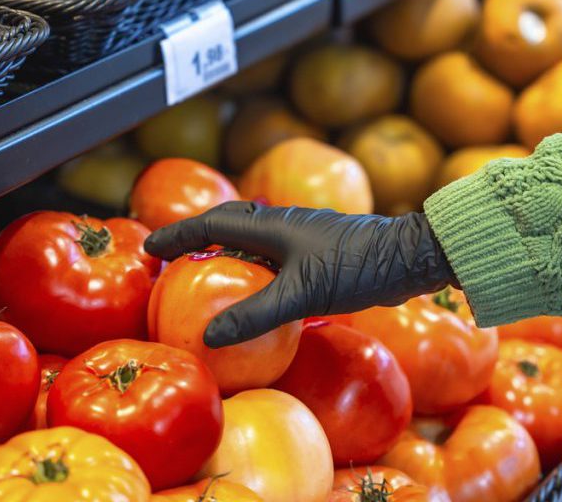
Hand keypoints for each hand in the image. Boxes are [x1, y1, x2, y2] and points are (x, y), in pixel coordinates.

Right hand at [145, 202, 455, 347]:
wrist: (409, 257)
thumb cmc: (356, 267)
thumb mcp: (302, 293)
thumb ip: (256, 314)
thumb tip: (210, 336)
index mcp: (273, 225)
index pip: (214, 224)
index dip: (181, 235)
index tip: (152, 247)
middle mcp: (285, 225)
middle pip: (231, 225)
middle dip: (200, 237)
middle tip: (175, 257)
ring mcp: (305, 238)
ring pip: (255, 240)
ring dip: (229, 252)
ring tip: (210, 275)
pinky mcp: (322, 254)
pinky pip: (276, 258)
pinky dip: (257, 270)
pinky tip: (263, 294)